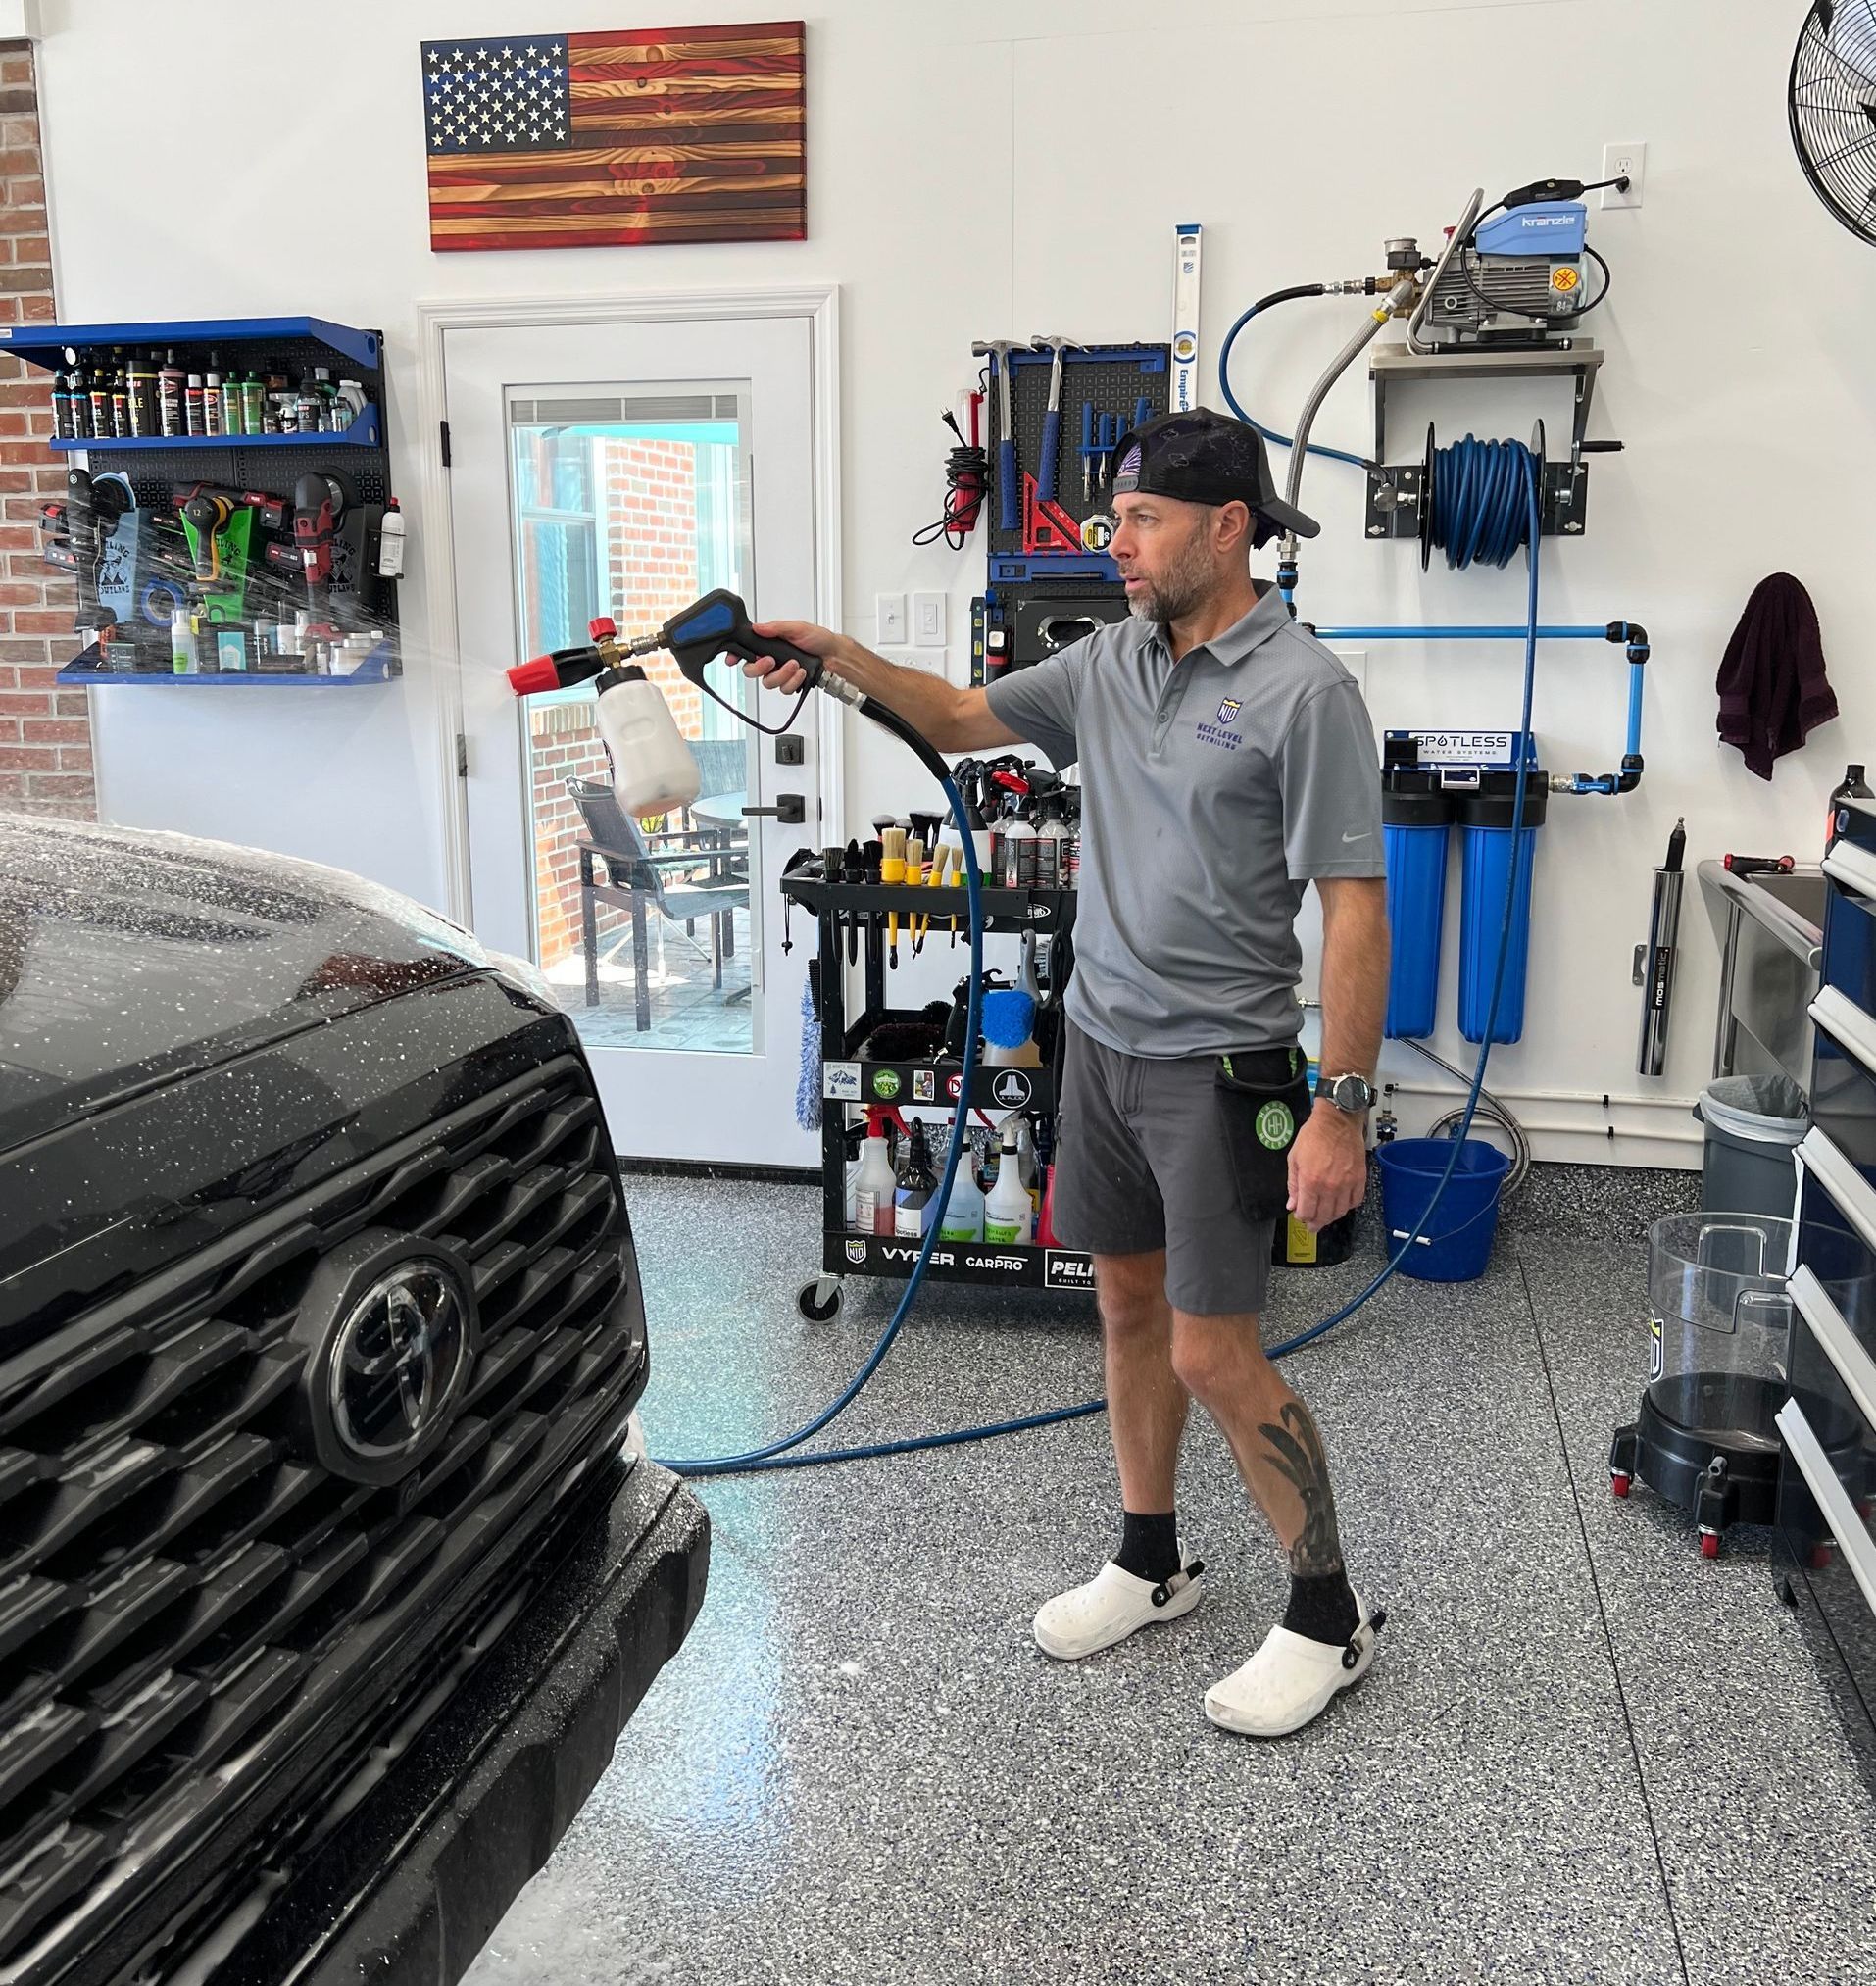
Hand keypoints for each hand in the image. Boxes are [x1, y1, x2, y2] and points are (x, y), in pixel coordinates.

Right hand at [742, 619, 843, 696]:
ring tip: (795, 664)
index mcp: (770, 644)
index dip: (736, 656)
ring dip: (782, 674)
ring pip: (768, 683)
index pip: (746, 650)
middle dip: (759, 668)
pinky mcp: (791, 684)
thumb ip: (775, 628)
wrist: (835, 655)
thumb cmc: (819, 639)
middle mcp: (773, 660)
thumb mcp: (796, 628)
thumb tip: (758, 627)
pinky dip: (793, 681)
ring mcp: (781, 673)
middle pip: (751, 671)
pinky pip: (784, 689)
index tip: (732, 659)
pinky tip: (801, 672)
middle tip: (771, 661)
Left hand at [1287, 1105, 1367, 1231]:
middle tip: (1312, 1225)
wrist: (1337, 1121)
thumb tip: (1292, 1204)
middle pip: (1323, 1216)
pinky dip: (1348, 1206)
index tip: (1300, 1216)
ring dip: (1331, 1217)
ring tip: (1325, 1217)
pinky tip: (1341, 1204)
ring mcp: (1347, 1184)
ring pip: (1340, 1212)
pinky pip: (1355, 1201)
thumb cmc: (1314, 1135)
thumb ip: (1292, 1185)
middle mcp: (1329, 1186)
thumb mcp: (1294, 1158)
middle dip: (1316, 1223)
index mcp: (1310, 1181)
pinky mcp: (1359, 1179)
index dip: (1302, 1217)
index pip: (1306, 1212)